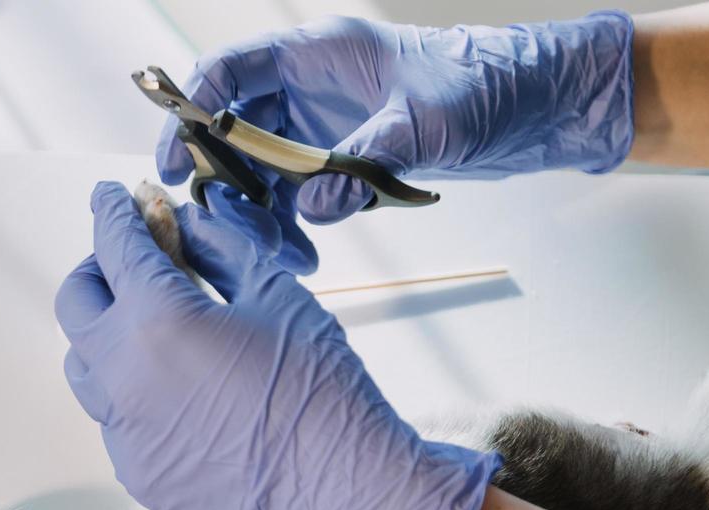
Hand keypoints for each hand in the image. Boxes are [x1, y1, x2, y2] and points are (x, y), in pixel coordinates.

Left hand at [55, 182, 499, 509]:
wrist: (339, 487)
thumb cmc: (319, 384)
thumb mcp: (275, 293)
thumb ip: (218, 248)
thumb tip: (183, 222)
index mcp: (157, 318)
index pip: (114, 245)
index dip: (112, 212)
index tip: (110, 196)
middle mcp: (123, 374)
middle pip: (76, 303)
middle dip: (98, 269)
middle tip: (133, 262)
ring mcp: (124, 430)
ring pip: (83, 365)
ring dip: (105, 333)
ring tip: (149, 327)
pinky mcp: (137, 470)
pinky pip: (113, 417)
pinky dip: (131, 391)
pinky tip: (175, 390)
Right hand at [157, 13, 634, 226]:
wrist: (532, 107)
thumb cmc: (484, 88)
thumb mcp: (425, 123)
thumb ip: (364, 160)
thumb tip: (315, 205)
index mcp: (317, 53)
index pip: (229, 72)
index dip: (191, 113)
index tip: (175, 163)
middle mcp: (310, 87)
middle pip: (234, 130)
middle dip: (226, 183)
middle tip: (229, 229)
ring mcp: (324, 123)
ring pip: (263, 170)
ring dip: (262, 216)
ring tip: (282, 258)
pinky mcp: (343, 158)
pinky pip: (297, 193)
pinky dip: (293, 226)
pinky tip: (305, 256)